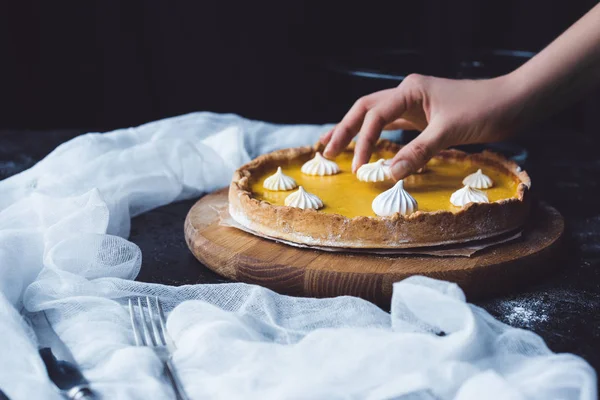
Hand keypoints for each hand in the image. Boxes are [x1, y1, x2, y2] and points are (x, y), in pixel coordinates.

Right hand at [320, 73, 524, 179]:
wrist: (513, 102)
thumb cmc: (484, 110)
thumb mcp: (449, 131)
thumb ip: (418, 152)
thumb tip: (389, 174)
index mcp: (410, 89)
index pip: (375, 116)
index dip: (362, 143)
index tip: (357, 168)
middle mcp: (407, 93)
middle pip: (365, 110)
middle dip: (344, 130)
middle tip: (325, 152)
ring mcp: (414, 104)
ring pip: (376, 117)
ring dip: (356, 132)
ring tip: (333, 147)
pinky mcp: (423, 116)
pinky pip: (392, 126)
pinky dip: (377, 137)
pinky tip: (367, 147)